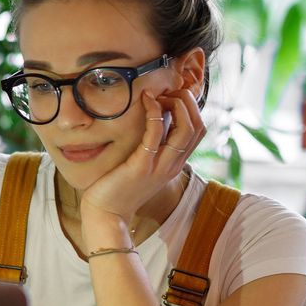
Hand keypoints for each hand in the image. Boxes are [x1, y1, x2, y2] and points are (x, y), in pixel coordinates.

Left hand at [79, 88, 206, 222]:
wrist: (106, 214)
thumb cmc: (120, 187)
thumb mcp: (144, 165)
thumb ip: (153, 147)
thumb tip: (154, 120)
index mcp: (175, 163)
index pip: (198, 130)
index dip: (191, 108)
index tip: (171, 96)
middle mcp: (173, 165)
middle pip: (198, 127)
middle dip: (187, 102)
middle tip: (167, 91)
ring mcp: (159, 166)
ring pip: (186, 129)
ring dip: (176, 104)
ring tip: (158, 94)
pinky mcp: (141, 166)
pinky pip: (156, 134)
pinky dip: (155, 113)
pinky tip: (146, 101)